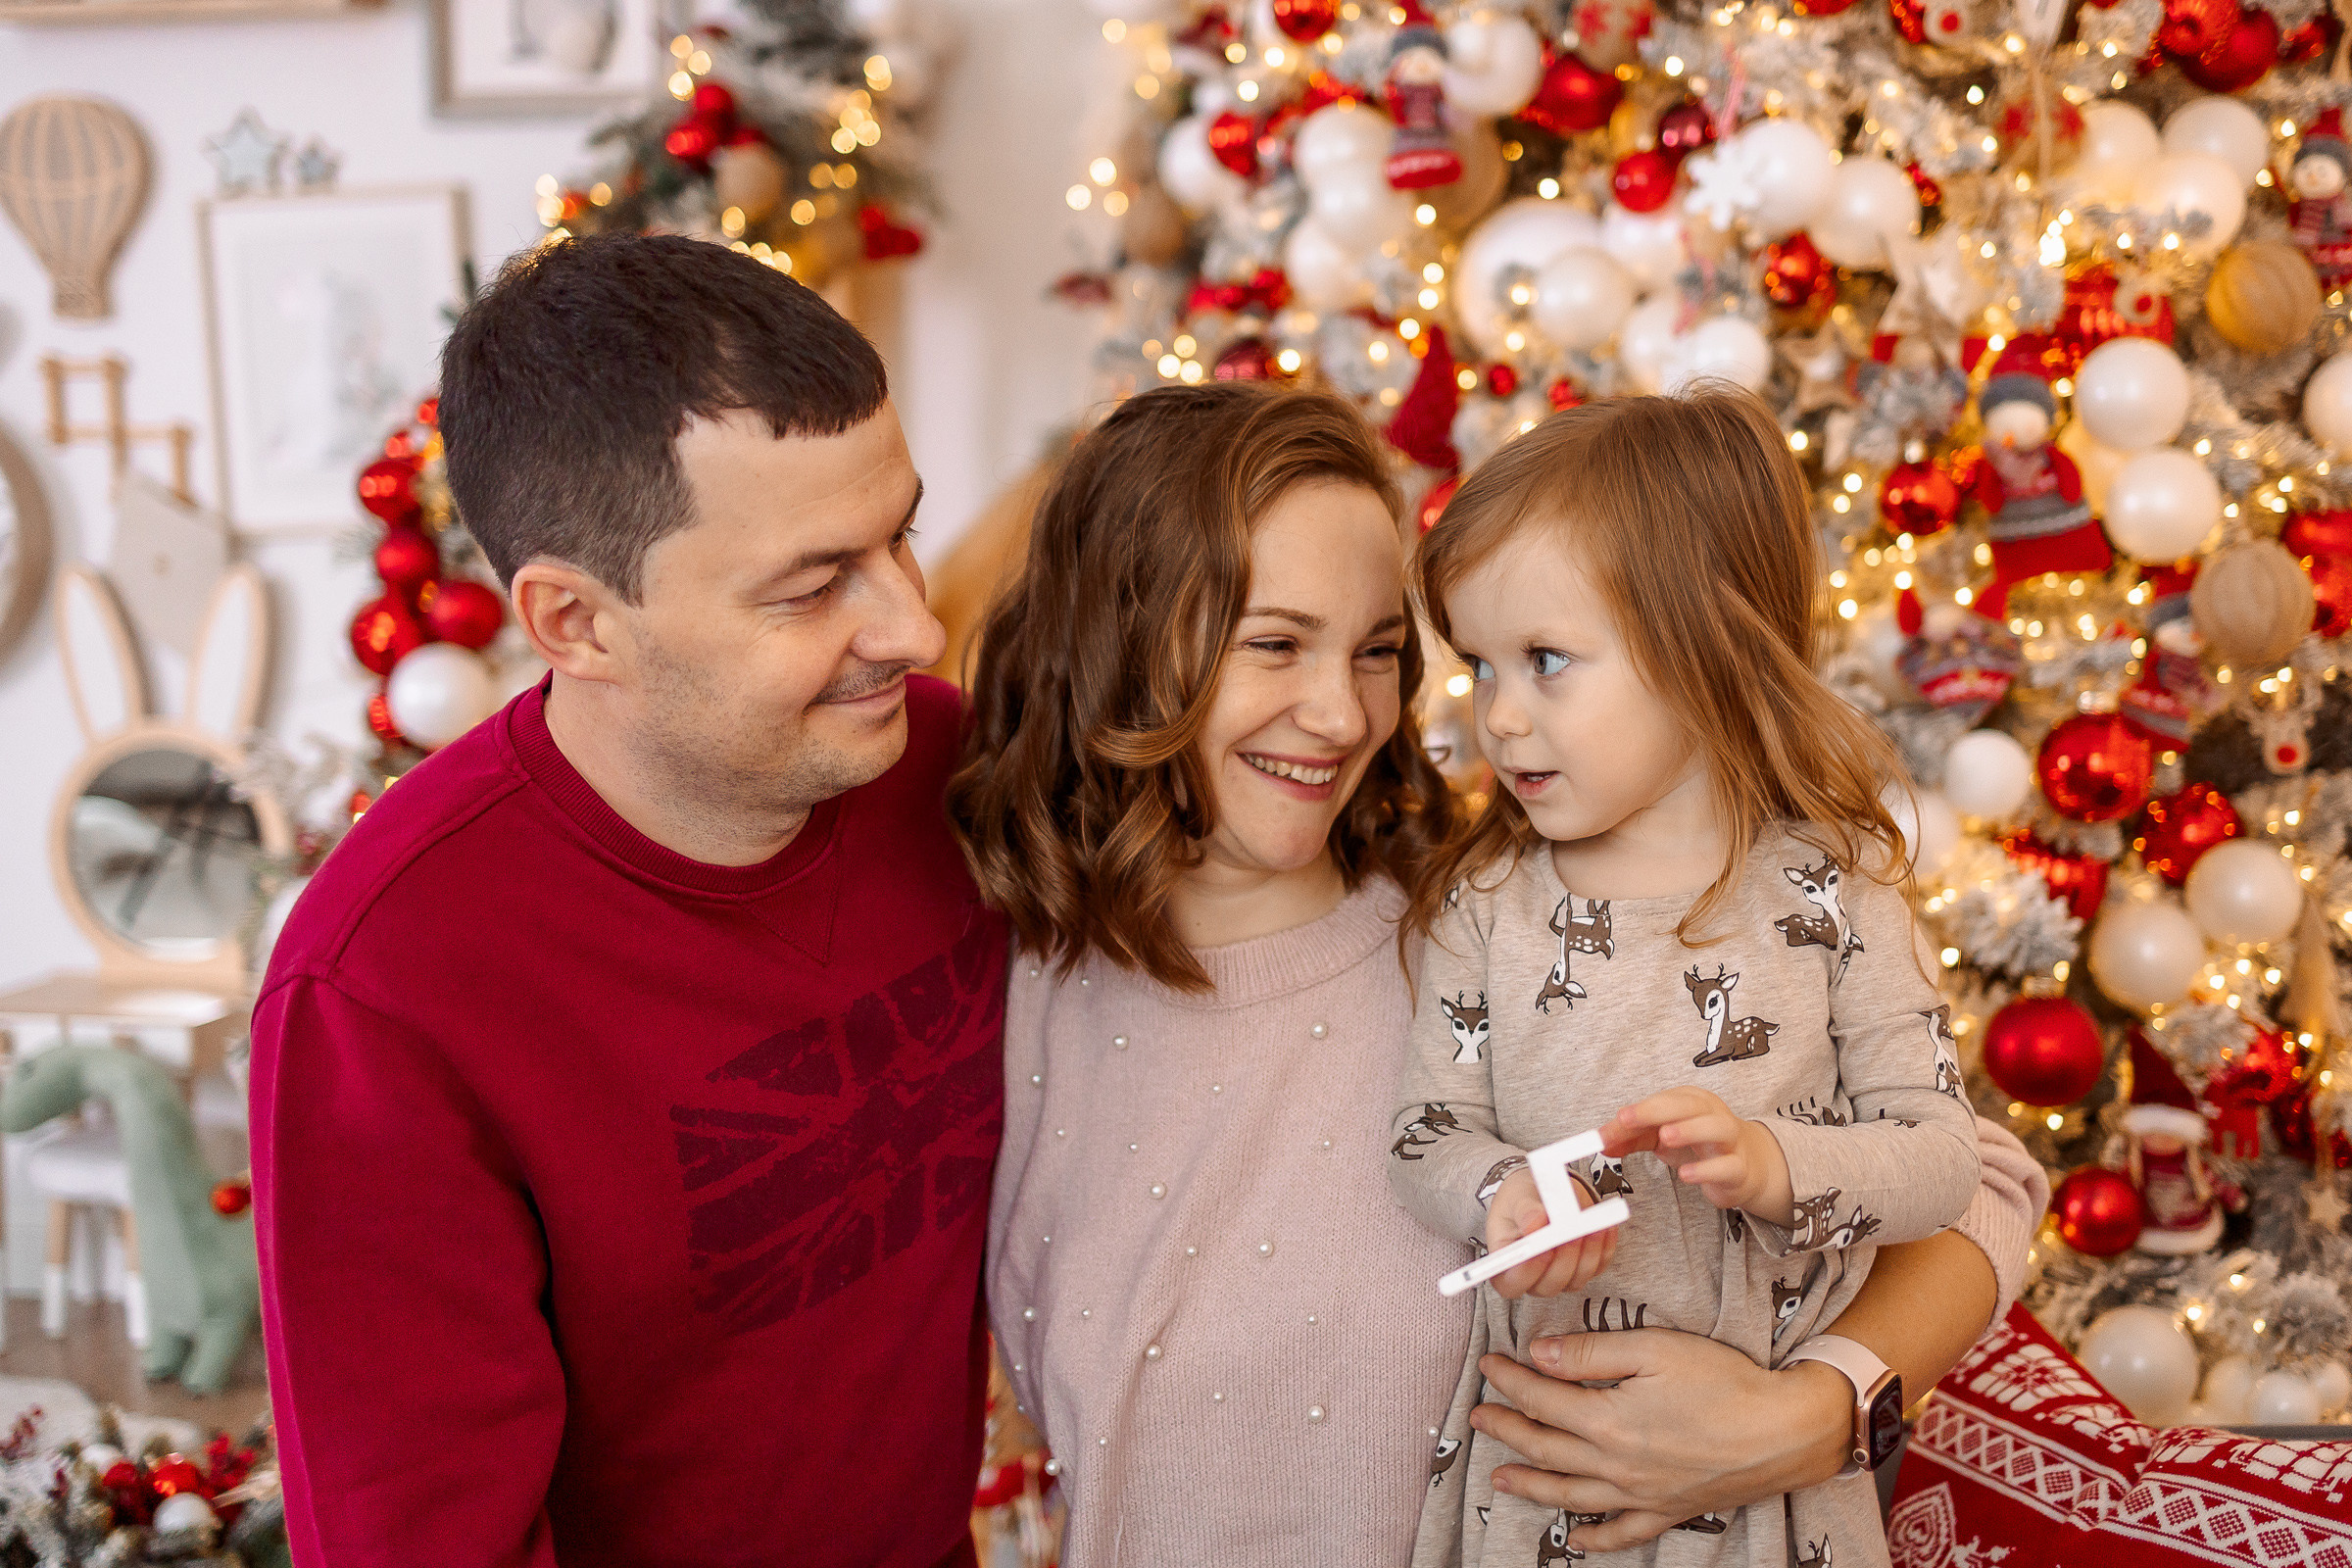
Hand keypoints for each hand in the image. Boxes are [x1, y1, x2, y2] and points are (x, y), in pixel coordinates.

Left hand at [1469, 1331, 1850, 1552]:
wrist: (1786, 1430)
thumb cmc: (1724, 1381)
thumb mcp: (1654, 1348)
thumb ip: (1592, 1352)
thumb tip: (1540, 1354)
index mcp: (1608, 1421)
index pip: (1541, 1399)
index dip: (1509, 1381)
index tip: (1489, 1366)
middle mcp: (1616, 1465)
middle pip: (1544, 1449)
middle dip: (1506, 1429)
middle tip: (1478, 1415)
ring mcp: (1640, 1495)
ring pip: (1569, 1494)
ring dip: (1528, 1485)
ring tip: (1498, 1477)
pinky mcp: (1667, 1512)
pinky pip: (1621, 1534)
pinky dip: (1594, 1540)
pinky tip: (1574, 1539)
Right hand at [1483, 1168, 1615, 1298]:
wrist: (1544, 1193)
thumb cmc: (1521, 1199)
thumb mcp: (1516, 1197)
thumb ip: (1524, 1211)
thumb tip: (1535, 1225)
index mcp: (1506, 1265)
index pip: (1511, 1284)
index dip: (1526, 1273)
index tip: (1542, 1249)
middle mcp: (1532, 1278)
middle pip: (1549, 1284)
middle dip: (1564, 1259)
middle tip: (1573, 1232)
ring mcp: (1560, 1277)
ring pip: (1576, 1278)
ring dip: (1588, 1252)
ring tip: (1593, 1225)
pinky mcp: (1584, 1270)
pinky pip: (1598, 1266)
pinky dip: (1604, 1247)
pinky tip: (1606, 1227)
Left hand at [1605, 1088, 1790, 1222]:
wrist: (1745, 1167)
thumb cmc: (1697, 1144)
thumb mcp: (1659, 1137)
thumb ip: (1630, 1137)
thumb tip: (1600, 1141)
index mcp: (1692, 1101)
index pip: (1665, 1100)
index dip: (1641, 1108)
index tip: (1619, 1118)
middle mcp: (1713, 1115)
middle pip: (1690, 1105)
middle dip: (1659, 1110)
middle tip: (1631, 1119)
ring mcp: (1730, 1141)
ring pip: (1717, 1128)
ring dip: (1691, 1130)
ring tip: (1665, 1138)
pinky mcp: (1739, 1169)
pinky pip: (1727, 1166)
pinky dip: (1707, 1169)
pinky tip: (1686, 1174)